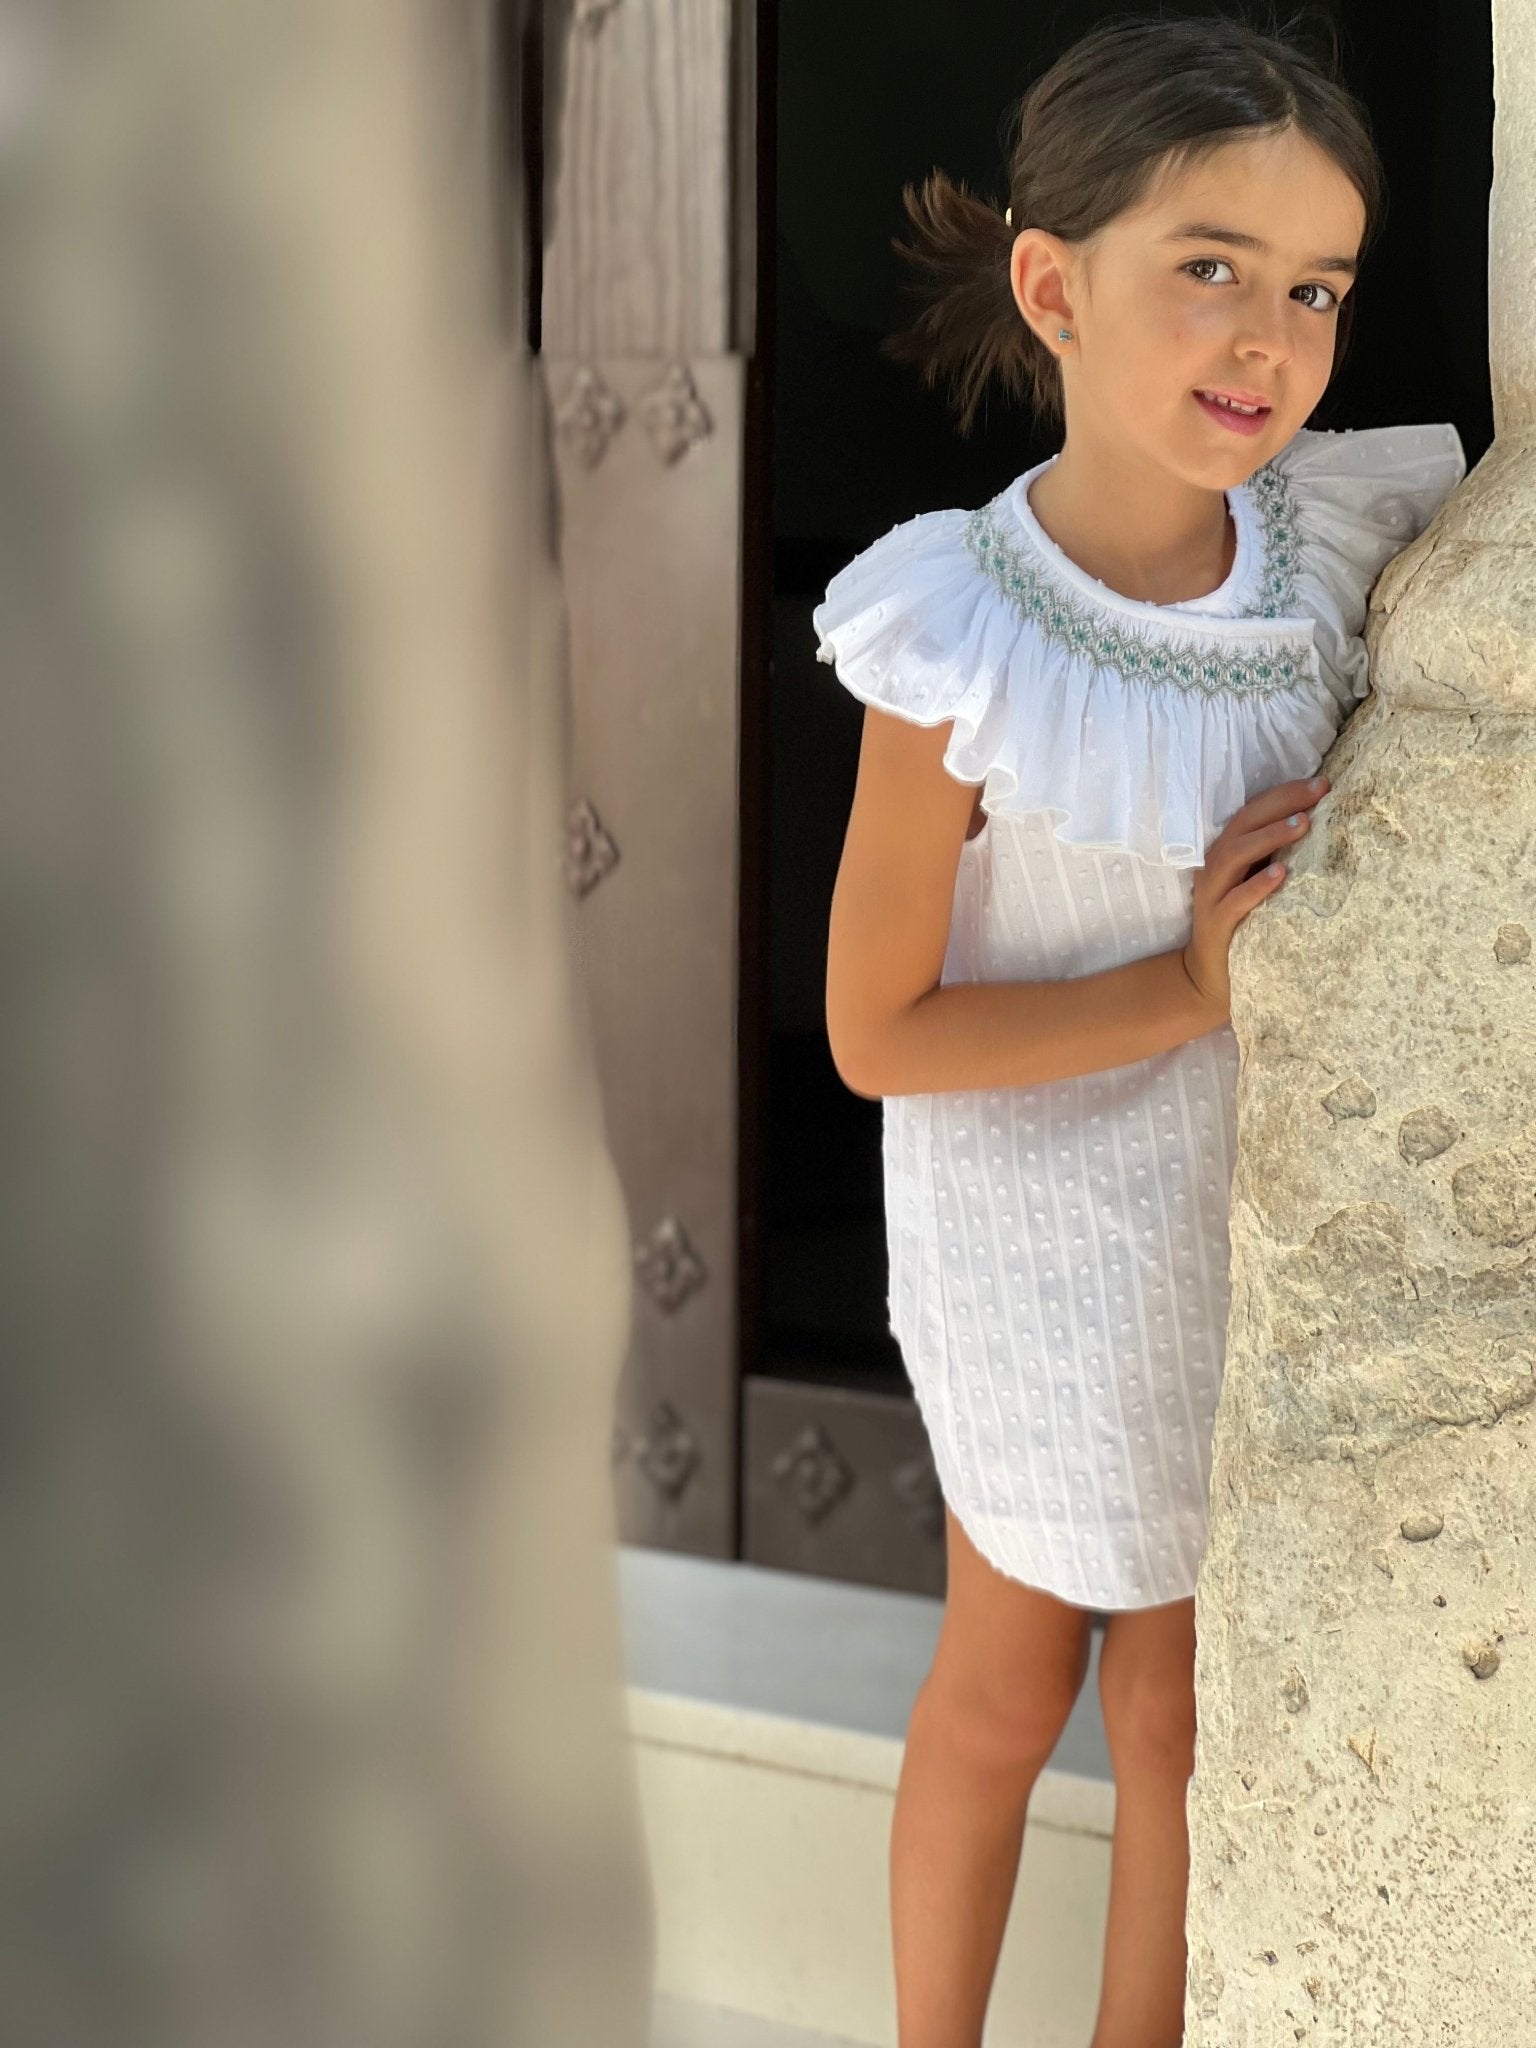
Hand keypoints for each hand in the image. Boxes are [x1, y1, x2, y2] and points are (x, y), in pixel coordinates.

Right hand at [1181, 774, 1329, 1016]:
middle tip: (1320, 792)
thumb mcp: (1260, 885)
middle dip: (1282, 803)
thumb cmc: (1245, 926)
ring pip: (1234, 855)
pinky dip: (1256, 886)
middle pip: (1244, 823)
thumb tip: (1322, 829)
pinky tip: (1280, 874)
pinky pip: (1234, 902)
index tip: (1322, 783)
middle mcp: (1216, 868)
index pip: (1253, 812)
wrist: (1209, 978)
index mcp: (1228, 853)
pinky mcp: (1216, 925)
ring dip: (1269, 837)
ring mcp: (1212, 896)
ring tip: (1303, 825)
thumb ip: (1278, 858)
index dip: (1285, 794)